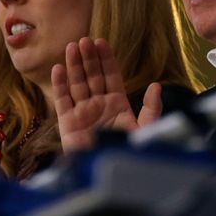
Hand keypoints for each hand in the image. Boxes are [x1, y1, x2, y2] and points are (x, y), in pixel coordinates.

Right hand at [51, 37, 162, 152]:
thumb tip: (157, 85)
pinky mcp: (68, 123)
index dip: (106, 59)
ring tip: (72, 47)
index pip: (110, 76)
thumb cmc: (127, 153)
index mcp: (117, 104)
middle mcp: (99, 105)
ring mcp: (82, 112)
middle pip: (92, 76)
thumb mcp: (145, 129)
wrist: (106, 175)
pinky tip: (58, 68)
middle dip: (89, 58)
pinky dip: (60, 84)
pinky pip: (63, 100)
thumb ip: (151, 108)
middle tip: (85, 40)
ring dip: (74, 65)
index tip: (101, 42)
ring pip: (77, 83)